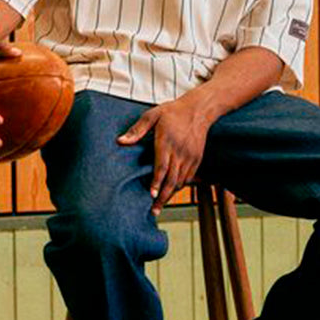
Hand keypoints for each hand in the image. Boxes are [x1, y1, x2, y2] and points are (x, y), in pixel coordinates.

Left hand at [118, 97, 210, 214]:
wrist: (199, 109)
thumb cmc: (172, 112)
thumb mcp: (152, 115)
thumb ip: (137, 130)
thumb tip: (120, 141)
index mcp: (167, 141)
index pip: (162, 166)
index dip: (157, 182)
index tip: (151, 195)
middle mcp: (180, 151)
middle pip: (172, 179)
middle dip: (163, 197)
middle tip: (154, 211)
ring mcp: (190, 156)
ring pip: (181, 181)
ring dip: (171, 194)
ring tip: (160, 206)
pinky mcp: (197, 158)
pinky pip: (189, 177)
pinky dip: (180, 186)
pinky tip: (171, 192)